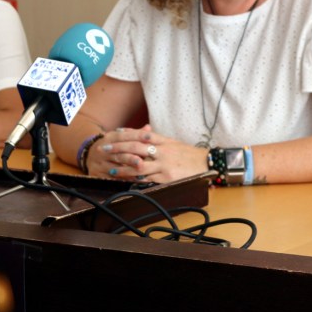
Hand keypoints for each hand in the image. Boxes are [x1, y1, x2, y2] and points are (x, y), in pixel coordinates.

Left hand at [87, 125, 207, 183]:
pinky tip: (126, 180)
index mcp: (164, 141)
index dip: (127, 133)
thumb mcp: (174, 143)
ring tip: (111, 169)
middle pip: (136, 147)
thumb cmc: (190, 154)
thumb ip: (159, 139)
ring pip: (139, 165)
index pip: (142, 134)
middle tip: (105, 149)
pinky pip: (148, 178)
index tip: (115, 133)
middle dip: (119, 148)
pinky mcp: (167, 177)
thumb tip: (145, 132)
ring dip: (123, 167)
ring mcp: (164, 164)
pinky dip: (136, 179)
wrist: (207, 164)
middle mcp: (162, 151)